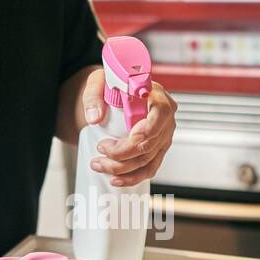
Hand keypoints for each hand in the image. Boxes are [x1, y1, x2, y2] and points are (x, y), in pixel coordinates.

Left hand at [81, 70, 177, 187]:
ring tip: (99, 165)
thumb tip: (94, 118)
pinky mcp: (158, 149)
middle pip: (148, 144)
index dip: (139, 135)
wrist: (118, 92)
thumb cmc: (114, 83)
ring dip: (122, 168)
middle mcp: (165, 118)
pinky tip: (116, 179)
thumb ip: (93, 96)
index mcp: (158, 97)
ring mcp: (164, 136)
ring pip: (147, 160)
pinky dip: (133, 177)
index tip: (113, 142)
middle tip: (99, 151)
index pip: (158, 118)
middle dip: (121, 155)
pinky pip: (150, 168)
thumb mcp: (100, 81)